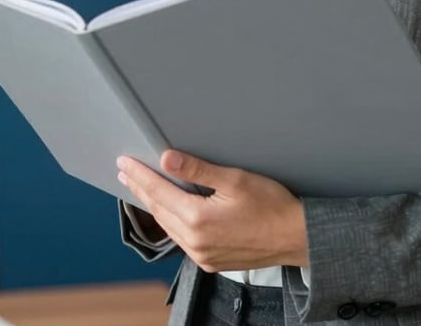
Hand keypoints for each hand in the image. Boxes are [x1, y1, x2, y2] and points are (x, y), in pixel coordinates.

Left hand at [117, 150, 307, 271]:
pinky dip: (170, 221)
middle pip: (158, 210)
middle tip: (126, 172)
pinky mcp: (210, 261)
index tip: (124, 163)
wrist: (295, 237)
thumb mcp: (235, 179)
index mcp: (198, 219)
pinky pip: (181, 239)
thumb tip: (167, 159)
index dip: (140, 175)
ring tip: (141, 188)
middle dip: (141, 189)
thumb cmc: (271, 205)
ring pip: (168, 226)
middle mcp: (195, 241)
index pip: (158, 192)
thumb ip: (198, 169)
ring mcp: (202, 255)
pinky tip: (169, 212)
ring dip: (153, 205)